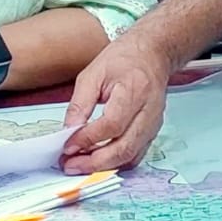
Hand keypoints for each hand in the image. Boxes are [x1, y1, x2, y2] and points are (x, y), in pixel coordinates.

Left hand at [60, 31, 170, 173]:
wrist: (152, 54)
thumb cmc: (125, 59)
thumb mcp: (93, 73)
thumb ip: (80, 103)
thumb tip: (68, 130)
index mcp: (134, 90)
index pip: (112, 124)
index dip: (88, 138)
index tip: (68, 145)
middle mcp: (148, 112)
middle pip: (124, 148)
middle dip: (94, 162)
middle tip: (70, 165)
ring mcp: (153, 125)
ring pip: (130, 157)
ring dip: (103, 166)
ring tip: (80, 165)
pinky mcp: (152, 132)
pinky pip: (135, 155)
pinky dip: (115, 162)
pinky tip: (97, 159)